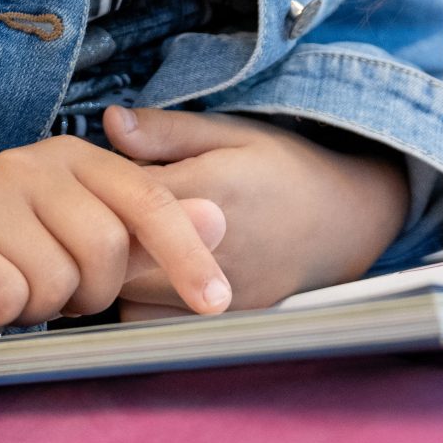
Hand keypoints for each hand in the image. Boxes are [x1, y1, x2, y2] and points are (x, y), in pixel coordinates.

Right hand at [0, 135, 230, 350]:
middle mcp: (27, 163)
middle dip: (93, 291)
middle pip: (105, 247)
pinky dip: (2, 315)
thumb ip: (152, 231)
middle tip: (60, 292)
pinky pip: (5, 297)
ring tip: (17, 291)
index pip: (148, 201)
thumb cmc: (17, 262)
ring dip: (43, 306)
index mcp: (74, 155)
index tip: (216, 302)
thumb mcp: (91, 245)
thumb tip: (219, 217)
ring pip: (56, 279)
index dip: (186, 254)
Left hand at [107, 106, 407, 312]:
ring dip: (115, 272)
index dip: (98, 188)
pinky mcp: (220, 320)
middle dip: (101, 233)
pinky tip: (150, 276)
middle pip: (117, 252)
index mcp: (208, 192)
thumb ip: (167, 130)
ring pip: (125, 293)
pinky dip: (138, 303)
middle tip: (103, 214)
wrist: (345, 221)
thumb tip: (110, 120)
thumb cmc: (285, 168)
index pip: (122, 196)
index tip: (96, 178)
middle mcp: (210, 248)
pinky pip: (150, 322)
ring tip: (126, 244)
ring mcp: (217, 291)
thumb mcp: (231, 132)